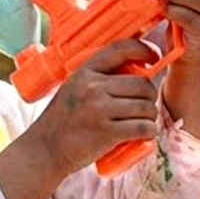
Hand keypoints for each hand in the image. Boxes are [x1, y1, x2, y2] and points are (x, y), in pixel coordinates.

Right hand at [31, 39, 159, 178]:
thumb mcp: (73, 88)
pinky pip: (142, 127)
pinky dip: (150, 131)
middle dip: (149, 96)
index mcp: (85, 72)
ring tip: (144, 121)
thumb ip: (96, 78)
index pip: (120, 49)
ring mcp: (99, 109)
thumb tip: (133, 69)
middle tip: (144, 107)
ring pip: (146, 106)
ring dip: (151, 116)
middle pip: (142, 84)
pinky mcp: (106, 132)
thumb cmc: (62, 120)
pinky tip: (146, 134)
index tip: (154, 56)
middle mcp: (92, 87)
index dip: (144, 48)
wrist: (45, 150)